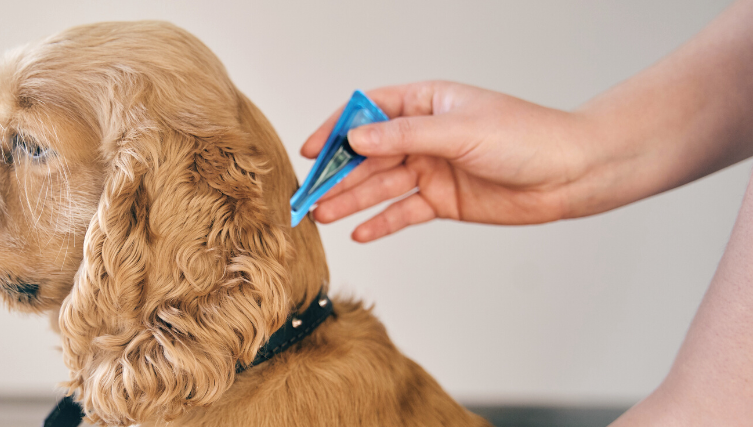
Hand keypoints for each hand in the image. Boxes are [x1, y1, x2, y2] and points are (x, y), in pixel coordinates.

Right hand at [301, 81, 596, 241]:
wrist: (570, 174)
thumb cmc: (526, 137)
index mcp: (427, 104)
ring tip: (322, 215)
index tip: (312, 149)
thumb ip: (404, 135)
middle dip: (337, 172)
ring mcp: (432, 169)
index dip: (337, 129)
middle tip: (309, 192)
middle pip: (369, 153)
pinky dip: (381, 222)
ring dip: (351, 199)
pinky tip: (358, 231)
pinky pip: (403, 211)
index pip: (370, 112)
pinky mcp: (443, 200)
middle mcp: (425, 136)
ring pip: (381, 185)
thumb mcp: (459, 130)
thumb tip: (356, 137)